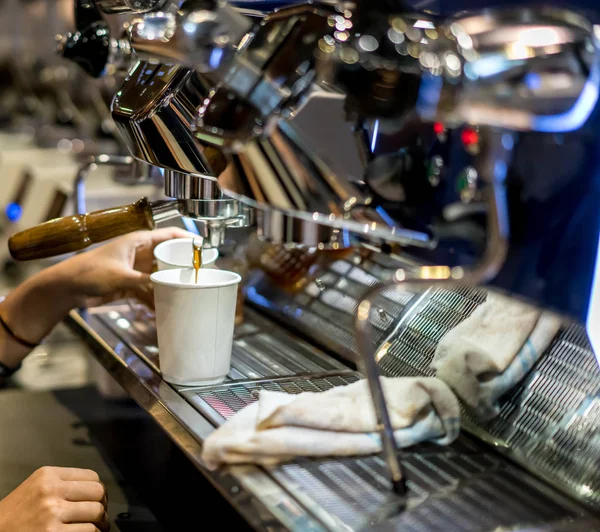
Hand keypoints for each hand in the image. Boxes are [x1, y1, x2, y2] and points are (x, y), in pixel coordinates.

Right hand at [0, 466, 108, 531]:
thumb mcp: (36, 488)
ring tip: (97, 529)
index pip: (91, 476)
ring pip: (97, 513)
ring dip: (100, 524)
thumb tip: (96, 492)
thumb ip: (62, 485)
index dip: (99, 491)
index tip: (98, 501)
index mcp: (48, 475)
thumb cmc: (14, 516)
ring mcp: (52, 513)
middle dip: (103, 506)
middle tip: (101, 516)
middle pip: (98, 492)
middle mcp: (51, 491)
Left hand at [63, 227, 193, 307]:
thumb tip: (164, 285)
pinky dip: (158, 297)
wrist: (68, 287)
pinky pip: (151, 289)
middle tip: (200, 273)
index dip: (187, 240)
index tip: (203, 248)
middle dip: (183, 264)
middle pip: (169, 255)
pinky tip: (167, 305)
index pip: (169, 235)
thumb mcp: (119, 276)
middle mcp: (141, 253)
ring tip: (188, 290)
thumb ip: (143, 280)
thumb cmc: (89, 272)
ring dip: (171, 282)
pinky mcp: (132, 283)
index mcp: (138, 242)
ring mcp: (137, 268)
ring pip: (162, 273)